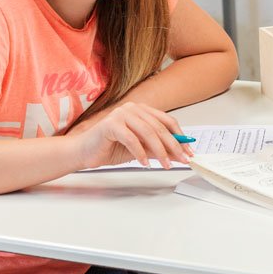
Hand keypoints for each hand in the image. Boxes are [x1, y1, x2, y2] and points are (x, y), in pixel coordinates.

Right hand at [71, 102, 192, 169]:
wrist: (84, 153)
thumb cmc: (109, 148)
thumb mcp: (140, 149)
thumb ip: (156, 148)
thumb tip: (178, 154)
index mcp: (141, 111)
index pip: (167, 121)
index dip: (180, 137)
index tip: (188, 151)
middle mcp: (133, 108)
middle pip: (160, 127)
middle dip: (173, 146)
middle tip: (181, 160)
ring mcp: (121, 114)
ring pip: (148, 133)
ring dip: (159, 151)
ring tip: (165, 164)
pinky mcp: (111, 124)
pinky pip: (131, 139)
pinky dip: (140, 153)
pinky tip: (144, 164)